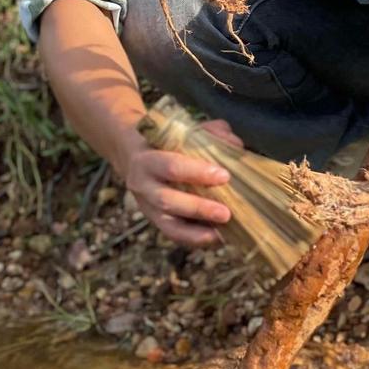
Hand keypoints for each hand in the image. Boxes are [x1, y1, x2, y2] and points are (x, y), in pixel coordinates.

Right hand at [122, 119, 242, 247]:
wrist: (133, 155)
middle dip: (199, 209)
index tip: (224, 176)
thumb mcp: (183, 130)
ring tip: (222, 233)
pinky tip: (216, 238)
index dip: (197, 172)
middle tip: (226, 213)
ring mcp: (147, 207)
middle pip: (168, 201)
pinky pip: (174, 235)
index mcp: (147, 159)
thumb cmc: (166, 141)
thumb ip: (211, 132)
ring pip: (168, 225)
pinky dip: (195, 239)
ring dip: (197, 232)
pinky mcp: (155, 221)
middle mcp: (143, 185)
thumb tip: (236, 145)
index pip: (172, 167)